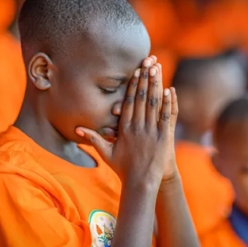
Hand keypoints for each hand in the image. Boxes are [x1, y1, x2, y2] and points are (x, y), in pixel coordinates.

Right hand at [76, 57, 173, 189]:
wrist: (141, 183)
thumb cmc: (123, 169)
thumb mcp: (106, 153)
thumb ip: (94, 139)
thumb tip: (77, 129)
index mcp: (124, 129)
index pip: (129, 102)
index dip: (133, 85)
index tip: (136, 72)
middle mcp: (137, 127)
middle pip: (142, 98)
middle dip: (145, 79)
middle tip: (149, 62)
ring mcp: (151, 132)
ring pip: (154, 104)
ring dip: (156, 85)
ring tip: (158, 70)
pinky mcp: (164, 138)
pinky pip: (166, 117)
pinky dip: (168, 103)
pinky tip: (170, 90)